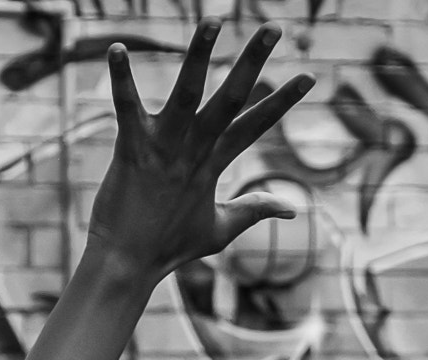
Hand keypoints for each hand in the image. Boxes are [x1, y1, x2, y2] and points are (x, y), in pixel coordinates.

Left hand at [86, 21, 314, 283]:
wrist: (127, 266)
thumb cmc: (168, 248)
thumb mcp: (220, 229)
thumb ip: (254, 210)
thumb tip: (292, 208)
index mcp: (214, 164)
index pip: (255, 125)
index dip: (283, 102)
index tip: (310, 77)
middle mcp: (194, 151)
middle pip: (231, 99)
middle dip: (253, 62)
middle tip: (274, 27)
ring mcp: (164, 148)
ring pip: (187, 93)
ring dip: (199, 56)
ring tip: (213, 21)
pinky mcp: (132, 149)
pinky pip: (126, 106)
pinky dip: (122, 78)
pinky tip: (117, 48)